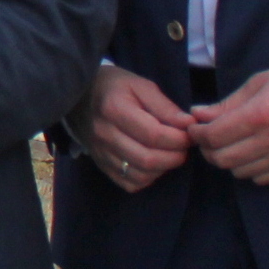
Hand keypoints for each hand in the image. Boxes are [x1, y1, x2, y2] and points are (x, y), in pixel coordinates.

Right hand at [75, 63, 191, 193]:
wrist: (79, 96)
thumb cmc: (115, 87)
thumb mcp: (141, 85)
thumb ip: (165, 106)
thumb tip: (189, 124)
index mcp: (114, 109)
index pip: (153, 134)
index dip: (178, 139)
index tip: (189, 134)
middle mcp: (104, 134)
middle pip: (147, 159)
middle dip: (175, 156)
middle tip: (184, 147)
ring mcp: (100, 152)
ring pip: (140, 175)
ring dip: (163, 169)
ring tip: (170, 154)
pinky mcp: (100, 165)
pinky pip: (129, 183)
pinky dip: (147, 178)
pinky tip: (152, 164)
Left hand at [190, 60, 268, 187]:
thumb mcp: (258, 83)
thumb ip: (226, 103)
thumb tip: (197, 115)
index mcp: (261, 114)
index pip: (214, 136)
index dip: (198, 133)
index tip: (195, 127)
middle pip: (223, 158)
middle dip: (208, 149)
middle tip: (208, 137)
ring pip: (239, 172)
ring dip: (227, 160)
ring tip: (229, 144)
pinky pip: (260, 178)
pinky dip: (248, 169)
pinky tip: (250, 153)